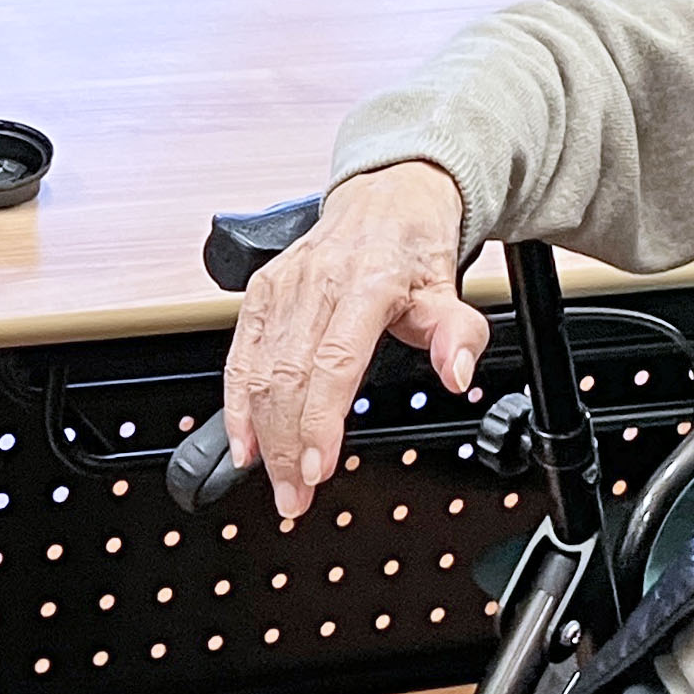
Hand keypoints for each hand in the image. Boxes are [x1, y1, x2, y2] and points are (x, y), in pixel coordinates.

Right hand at [220, 160, 490, 523]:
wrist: (385, 197)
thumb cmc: (413, 246)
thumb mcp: (450, 289)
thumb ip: (459, 334)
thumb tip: (458, 372)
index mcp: (364, 283)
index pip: (333, 363)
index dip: (318, 421)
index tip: (316, 468)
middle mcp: (317, 284)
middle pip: (289, 377)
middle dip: (287, 446)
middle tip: (295, 496)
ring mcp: (283, 287)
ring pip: (259, 371)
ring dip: (262, 434)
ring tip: (275, 479)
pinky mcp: (260, 293)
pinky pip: (239, 354)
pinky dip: (234, 402)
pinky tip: (242, 442)